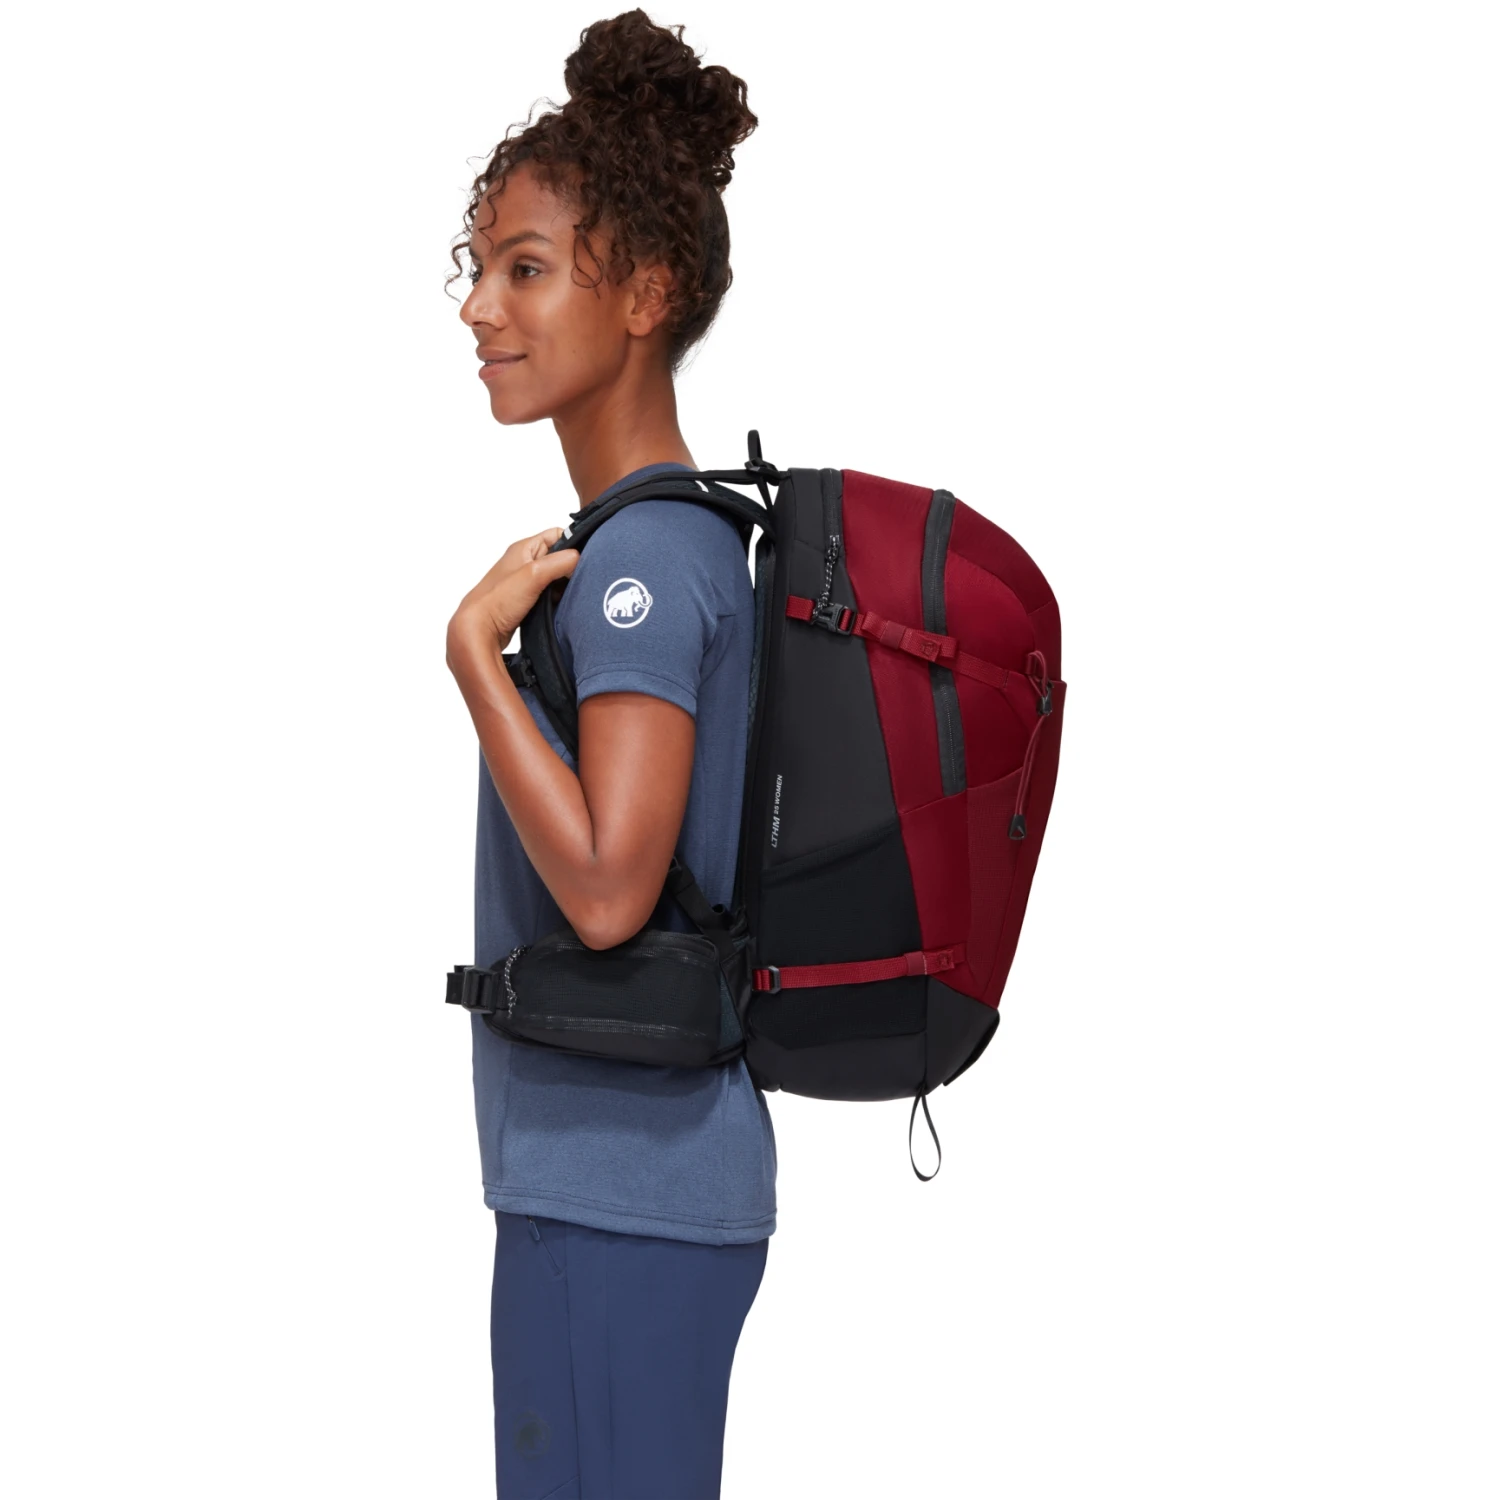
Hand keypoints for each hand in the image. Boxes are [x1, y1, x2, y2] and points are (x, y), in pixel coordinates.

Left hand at [447, 525, 579, 673]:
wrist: (478, 631)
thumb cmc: (494, 602)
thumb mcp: (533, 574)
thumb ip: (559, 563)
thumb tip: (579, 558)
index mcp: (524, 548)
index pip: (558, 535)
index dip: (573, 544)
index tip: (584, 560)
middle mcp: (524, 562)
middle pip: (559, 558)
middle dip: (571, 569)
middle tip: (577, 582)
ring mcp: (526, 582)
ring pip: (556, 578)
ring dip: (564, 587)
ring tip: (567, 596)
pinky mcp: (526, 599)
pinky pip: (550, 594)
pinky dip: (557, 600)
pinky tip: (559, 607)